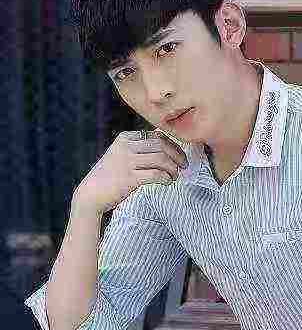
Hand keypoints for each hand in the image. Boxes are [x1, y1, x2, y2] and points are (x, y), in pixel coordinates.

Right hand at [73, 129, 187, 213]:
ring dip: (173, 168)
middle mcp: (126, 147)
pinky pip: (156, 174)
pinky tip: (167, 182)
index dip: (173, 145)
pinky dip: (166, 178)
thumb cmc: (110, 177)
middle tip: (183, 166)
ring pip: (161, 159)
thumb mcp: (121, 155)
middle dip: (177, 155)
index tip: (179, 155)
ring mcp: (127, 162)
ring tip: (174, 176)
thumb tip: (166, 147)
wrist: (91, 194)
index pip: (156, 135)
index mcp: (125, 138)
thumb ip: (139, 149)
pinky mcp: (129, 178)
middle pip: (162, 145)